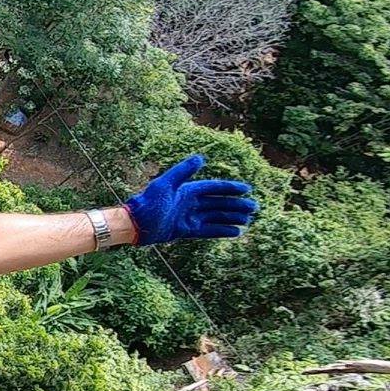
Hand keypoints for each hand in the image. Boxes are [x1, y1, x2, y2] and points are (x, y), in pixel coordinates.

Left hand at [122, 154, 257, 245]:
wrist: (135, 224)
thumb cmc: (148, 202)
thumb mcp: (165, 184)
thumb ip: (182, 171)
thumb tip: (201, 158)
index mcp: (187, 190)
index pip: (214, 188)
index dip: (231, 189)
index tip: (247, 189)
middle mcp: (189, 202)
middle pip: (218, 203)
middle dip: (236, 205)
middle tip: (254, 208)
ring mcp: (188, 217)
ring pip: (215, 217)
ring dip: (231, 218)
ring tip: (248, 220)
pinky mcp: (185, 230)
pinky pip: (208, 230)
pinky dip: (221, 230)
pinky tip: (235, 232)